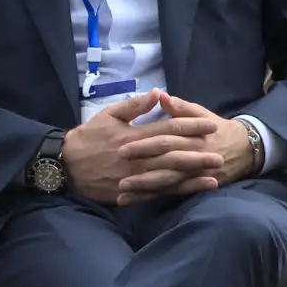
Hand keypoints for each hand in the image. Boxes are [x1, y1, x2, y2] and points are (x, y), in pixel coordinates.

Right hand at [61, 89, 222, 204]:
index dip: (191, 126)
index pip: (168, 129)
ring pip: (168, 176)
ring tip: (214, 175)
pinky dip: (176, 192)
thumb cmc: (88, 137)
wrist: (66, 165)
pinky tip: (192, 190)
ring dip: (192, 176)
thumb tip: (158, 94)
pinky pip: (157, 193)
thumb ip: (134, 106)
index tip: (211, 125)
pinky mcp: (130, 191)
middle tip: (221, 154)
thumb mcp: (108, 115)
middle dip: (198, 154)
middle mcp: (137, 158)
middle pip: (173, 155)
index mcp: (133, 136)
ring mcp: (134, 177)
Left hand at [115, 92, 255, 203]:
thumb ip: (180, 107)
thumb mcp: (201, 113)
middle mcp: (192, 157)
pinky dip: (150, 198)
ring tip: (121, 191)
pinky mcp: (192, 187)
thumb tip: (160, 95)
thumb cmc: (215, 129)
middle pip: (164, 163)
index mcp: (191, 137)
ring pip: (166, 182)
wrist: (244, 150)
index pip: (165, 140)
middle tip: (118, 171)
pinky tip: (130, 202)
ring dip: (144, 188)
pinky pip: (169, 194)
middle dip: (141, 167)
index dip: (144, 144)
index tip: (122, 147)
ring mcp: (193, 175)